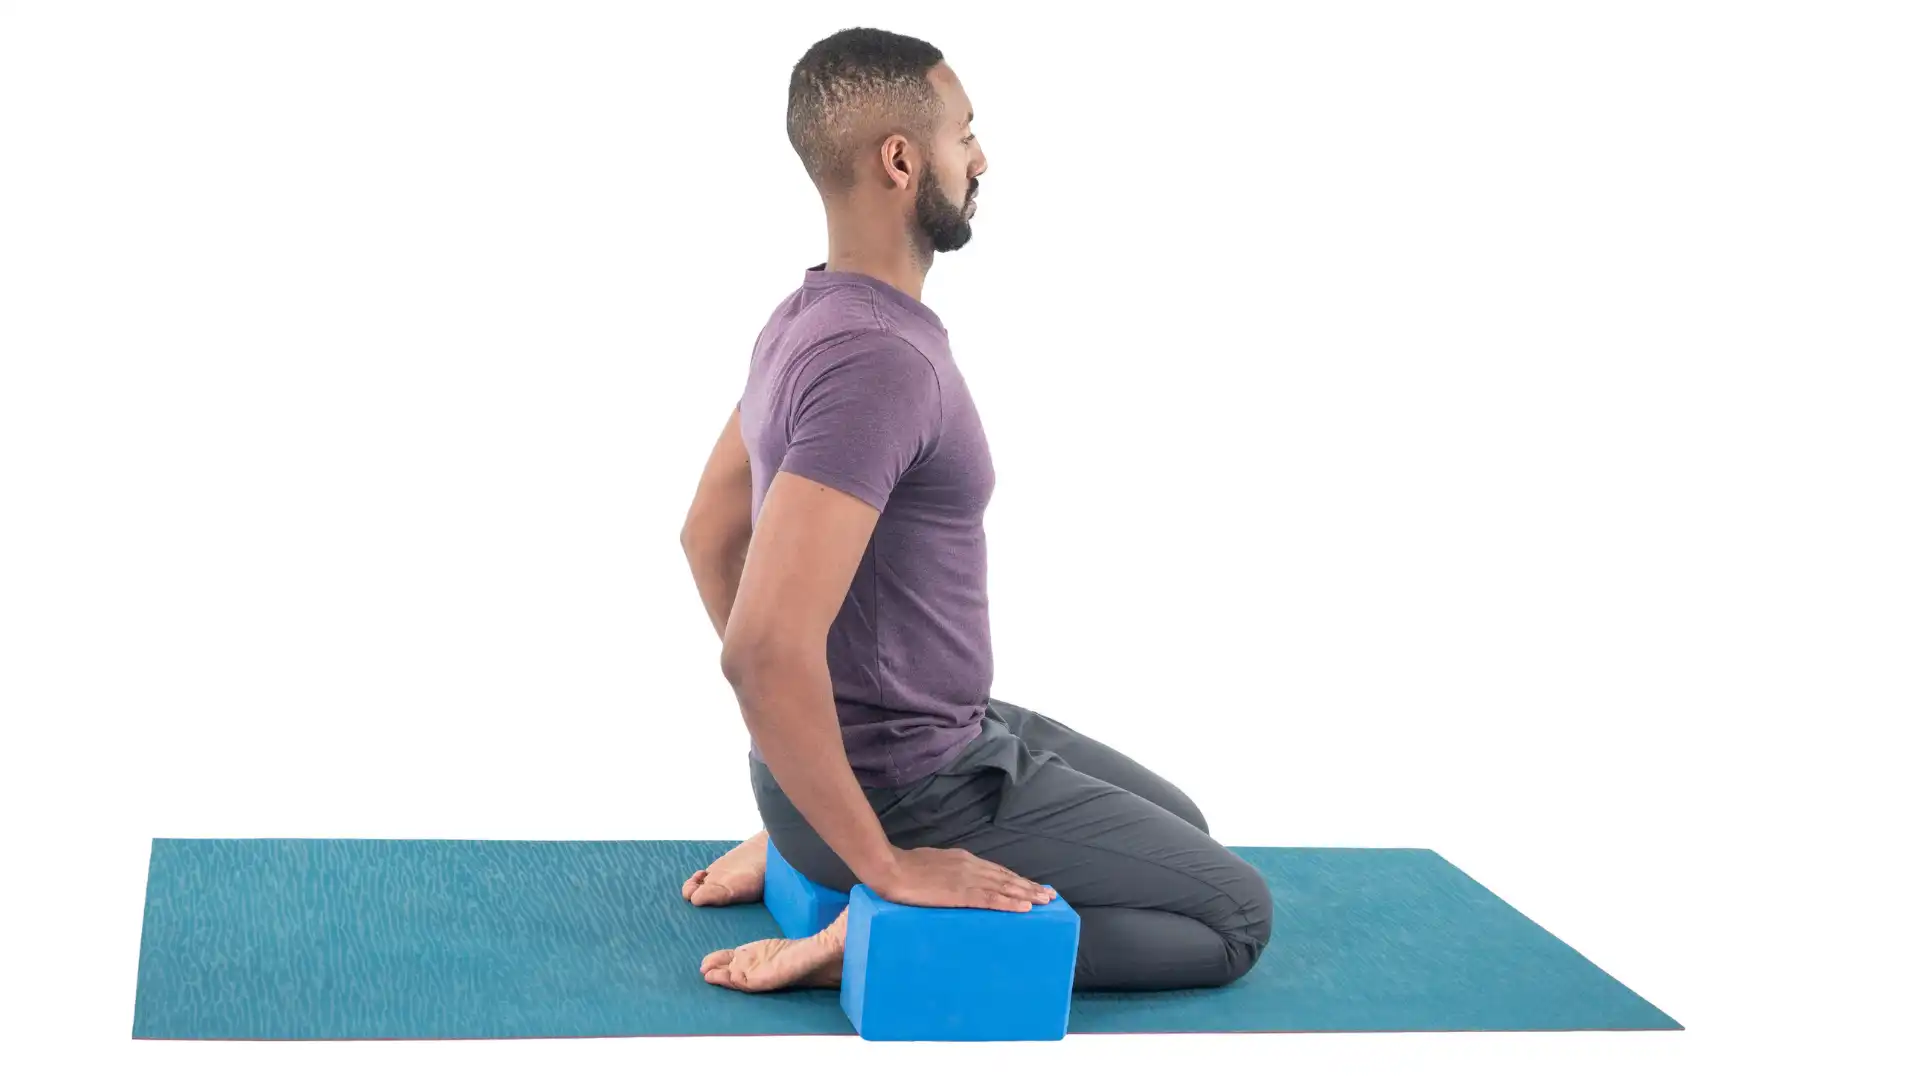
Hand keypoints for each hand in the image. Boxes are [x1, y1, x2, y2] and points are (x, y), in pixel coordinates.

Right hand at [867, 846, 1056, 911]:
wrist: (888, 868)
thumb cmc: (903, 868)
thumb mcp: (930, 865)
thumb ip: (945, 873)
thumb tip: (949, 883)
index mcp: (962, 860)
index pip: (996, 870)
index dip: (1015, 878)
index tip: (1031, 885)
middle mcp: (970, 866)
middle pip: (1006, 877)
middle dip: (1028, 886)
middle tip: (1049, 895)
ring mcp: (966, 879)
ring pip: (1004, 887)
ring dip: (1027, 894)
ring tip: (1045, 901)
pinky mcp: (959, 894)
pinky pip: (991, 899)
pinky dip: (1010, 903)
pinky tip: (1024, 908)